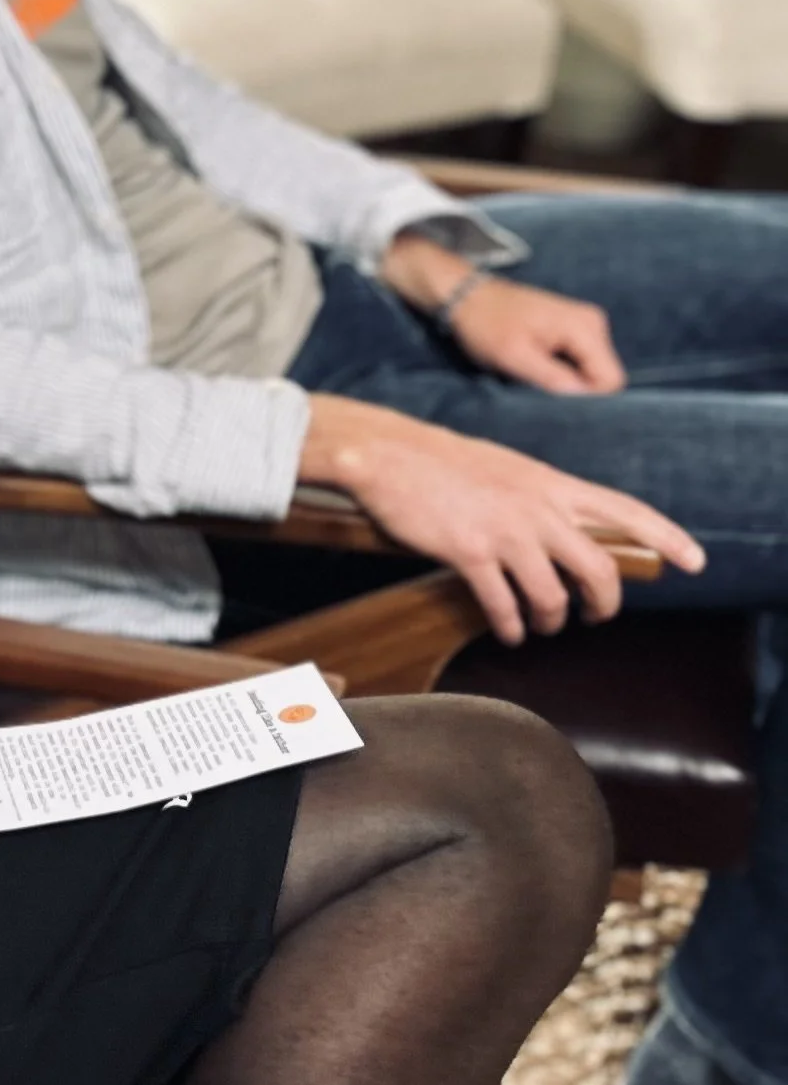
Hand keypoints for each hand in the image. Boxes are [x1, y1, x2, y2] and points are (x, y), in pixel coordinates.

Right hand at [298, 393, 702, 641]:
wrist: (388, 453)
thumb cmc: (444, 462)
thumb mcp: (509, 468)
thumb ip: (543, 497)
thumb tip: (568, 533)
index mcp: (551, 483)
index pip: (626, 511)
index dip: (667, 538)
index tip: (696, 562)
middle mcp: (538, 507)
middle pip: (599, 568)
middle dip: (604, 603)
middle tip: (593, 616)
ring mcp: (505, 531)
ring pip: (553, 595)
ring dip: (552, 620)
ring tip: (540, 626)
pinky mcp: (469, 551)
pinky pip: (503, 604)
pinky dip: (511, 626)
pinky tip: (509, 631)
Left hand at [381, 236, 625, 393]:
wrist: (466, 296)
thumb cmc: (486, 324)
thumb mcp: (515, 356)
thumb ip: (553, 380)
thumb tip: (586, 405)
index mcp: (585, 328)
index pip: (610, 381)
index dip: (588, 400)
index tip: (553, 403)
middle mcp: (594, 324)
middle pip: (603, 377)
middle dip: (577, 392)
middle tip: (539, 393)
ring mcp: (585, 326)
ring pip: (591, 373)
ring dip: (567, 384)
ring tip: (534, 379)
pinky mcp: (573, 332)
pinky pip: (580, 364)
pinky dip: (562, 374)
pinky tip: (537, 370)